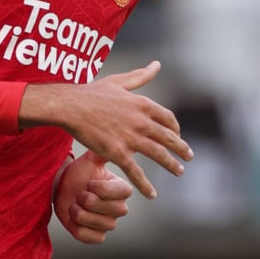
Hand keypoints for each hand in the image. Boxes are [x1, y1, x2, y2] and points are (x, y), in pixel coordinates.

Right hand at [20, 60, 192, 198]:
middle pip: (168, 138)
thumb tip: (156, 65)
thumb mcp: (119, 81)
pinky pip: (136, 172)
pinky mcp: (118, 153)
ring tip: (179, 171)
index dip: (175, 128)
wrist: (71, 106)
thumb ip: (140, 76)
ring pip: (158, 155)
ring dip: (171, 164)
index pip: (167, 118)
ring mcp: (130, 138)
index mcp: (142, 104)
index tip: (177, 135)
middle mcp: (141, 121)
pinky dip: (146, 185)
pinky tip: (152, 194)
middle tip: (188, 157)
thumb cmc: (92, 93)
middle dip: (181, 148)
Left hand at [54, 150, 132, 243]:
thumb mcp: (90, 161)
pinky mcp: (97, 236)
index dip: (102, 189)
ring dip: (79, 213)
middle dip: (88, 201)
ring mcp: (109, 223)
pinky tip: (73, 218)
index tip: (89, 182)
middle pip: (111, 210)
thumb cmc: (79, 173)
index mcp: (121, 189)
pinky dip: (77, 228)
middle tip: (80, 193)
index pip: (122, 193)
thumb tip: (113, 139)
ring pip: (98, 224)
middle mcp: (119, 207)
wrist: (63, 188)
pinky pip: (91, 238)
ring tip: (74, 204)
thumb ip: (103, 153)